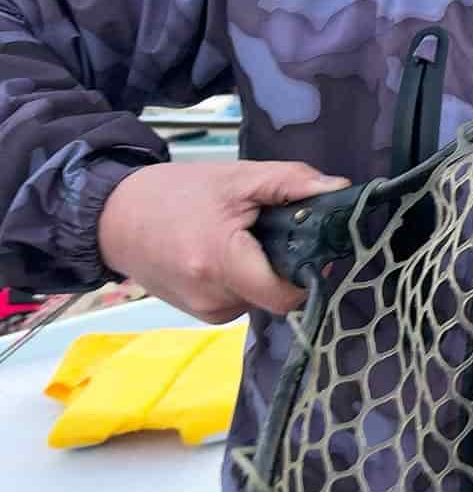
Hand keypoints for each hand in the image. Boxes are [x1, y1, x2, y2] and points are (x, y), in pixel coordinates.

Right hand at [99, 161, 349, 323]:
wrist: (112, 218)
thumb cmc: (176, 193)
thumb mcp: (237, 177)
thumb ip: (291, 182)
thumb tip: (339, 188)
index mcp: (220, 264)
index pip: (286, 295)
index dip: (309, 271)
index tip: (313, 242)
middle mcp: (212, 299)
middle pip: (276, 293)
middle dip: (285, 262)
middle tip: (275, 229)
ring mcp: (204, 312)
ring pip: (260, 297)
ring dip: (263, 269)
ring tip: (242, 237)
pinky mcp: (199, 314)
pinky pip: (241, 299)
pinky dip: (244, 277)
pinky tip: (226, 252)